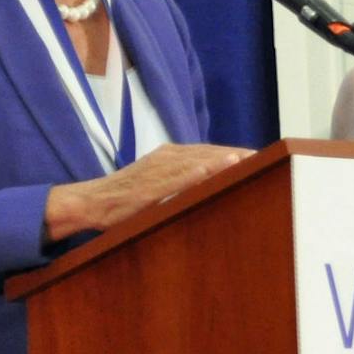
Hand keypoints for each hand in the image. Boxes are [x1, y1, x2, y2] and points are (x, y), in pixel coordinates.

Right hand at [44, 143, 251, 239]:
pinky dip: (192, 174)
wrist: (91, 201)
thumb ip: (182, 181)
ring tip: (245, 160)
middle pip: (207, 153)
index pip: (208, 151)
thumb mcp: (159, 183)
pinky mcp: (148, 186)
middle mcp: (165, 158)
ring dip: (220, 161)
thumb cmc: (127, 196)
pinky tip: (210, 171)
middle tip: (263, 158)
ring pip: (194, 162)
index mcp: (170, 156)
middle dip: (234, 155)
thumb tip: (210, 186)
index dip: (233, 153)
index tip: (258, 156)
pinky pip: (173, 179)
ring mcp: (156, 170)